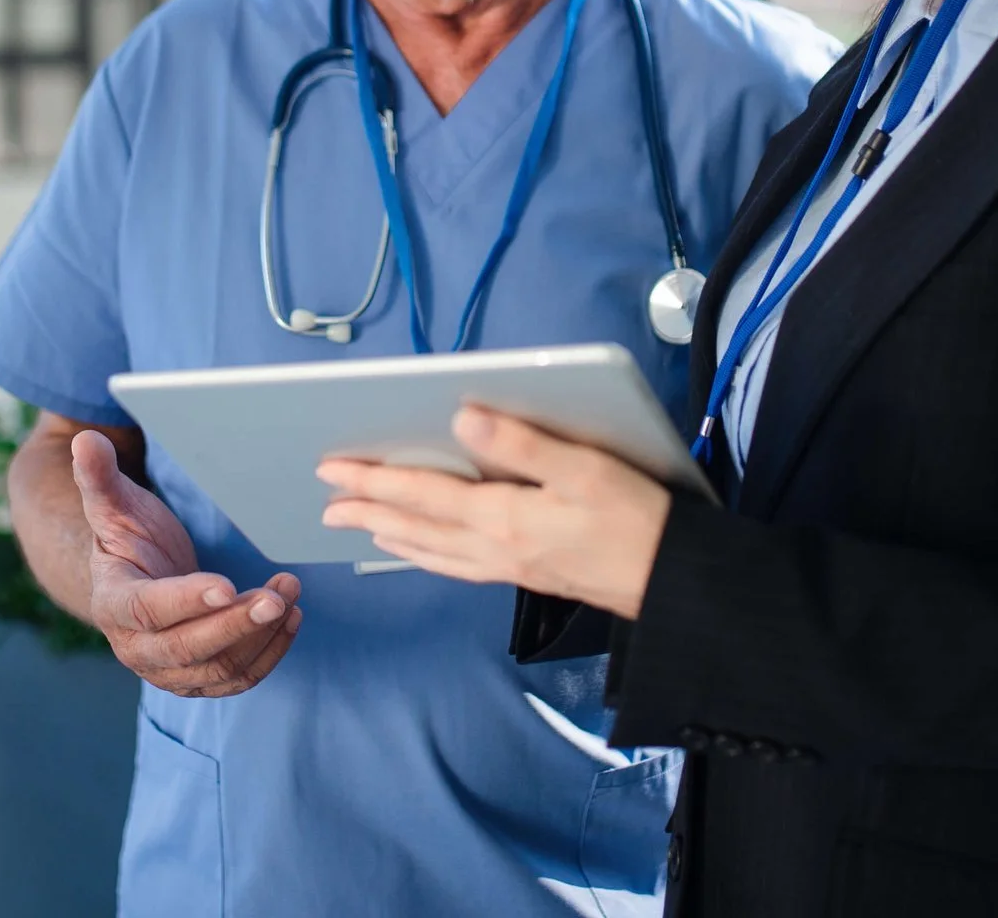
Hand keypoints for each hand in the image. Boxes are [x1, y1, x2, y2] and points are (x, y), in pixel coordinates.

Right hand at [72, 430, 301, 696]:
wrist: (136, 579)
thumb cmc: (128, 536)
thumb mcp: (113, 504)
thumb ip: (98, 477)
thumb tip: (85, 440)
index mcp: (113, 603)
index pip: (148, 609)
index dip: (186, 600)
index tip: (226, 583)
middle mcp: (136, 647)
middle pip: (187, 648)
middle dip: (234, 624)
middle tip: (276, 597)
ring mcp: (168, 669)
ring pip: (218, 669)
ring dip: (259, 636)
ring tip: (289, 595)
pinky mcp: (198, 678)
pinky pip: (237, 679)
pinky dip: (268, 654)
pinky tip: (291, 619)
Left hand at [317, 407, 671, 618]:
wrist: (671, 582)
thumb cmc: (634, 518)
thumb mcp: (583, 467)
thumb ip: (520, 443)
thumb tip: (461, 416)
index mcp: (502, 516)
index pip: (423, 493)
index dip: (375, 479)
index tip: (333, 468)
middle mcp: (494, 547)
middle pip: (416, 527)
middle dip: (369, 511)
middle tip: (327, 502)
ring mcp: (507, 566)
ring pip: (432, 551)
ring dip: (391, 536)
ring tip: (360, 527)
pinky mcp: (523, 575)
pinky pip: (456, 566)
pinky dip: (426, 556)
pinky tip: (422, 552)